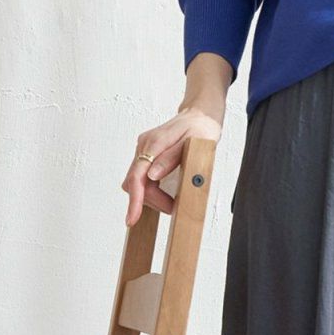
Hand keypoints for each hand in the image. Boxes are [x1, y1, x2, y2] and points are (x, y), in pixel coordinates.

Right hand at [122, 104, 222, 227]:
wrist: (201, 115)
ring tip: (171, 200)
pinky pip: (142, 177)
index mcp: (154, 143)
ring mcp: (143, 149)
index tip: (132, 219)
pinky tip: (164, 192)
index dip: (135, 200)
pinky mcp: (146, 154)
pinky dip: (151, 189)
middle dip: (151, 200)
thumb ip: (171, 159)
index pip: (137, 176)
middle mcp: (144, 145)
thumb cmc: (201, 129)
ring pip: (137, 182)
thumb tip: (152, 175)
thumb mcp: (195, 143)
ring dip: (151, 196)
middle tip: (173, 207)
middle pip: (135, 182)